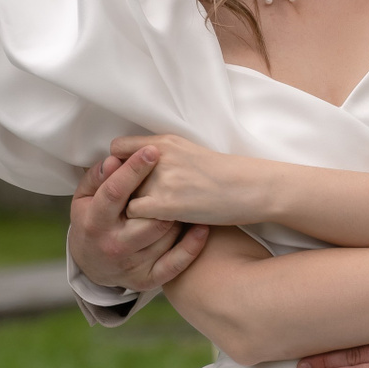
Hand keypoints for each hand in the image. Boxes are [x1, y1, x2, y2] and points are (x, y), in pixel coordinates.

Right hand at [69, 147, 210, 291]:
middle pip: (147, 217)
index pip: (114, 193)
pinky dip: (192, 246)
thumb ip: (98, 178)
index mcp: (95, 222)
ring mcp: (132, 265)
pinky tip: (202, 227)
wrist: (91, 266)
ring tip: (187, 197)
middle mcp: (113, 245)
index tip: (152, 151)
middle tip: (176, 174)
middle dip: (164, 195)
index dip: (133, 170)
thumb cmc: (92, 221)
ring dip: (179, 215)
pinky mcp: (147, 279)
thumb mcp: (84, 198)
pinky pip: (175, 263)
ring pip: (165, 235)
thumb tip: (114, 159)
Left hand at [110, 133, 277, 225]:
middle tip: (126, 201)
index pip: (119, 148)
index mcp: (164, 142)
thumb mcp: (189, 153)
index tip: (123, 179)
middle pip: (118, 174)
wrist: (251, 187)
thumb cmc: (224, 175)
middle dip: (120, 189)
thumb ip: (161, 156)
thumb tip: (136, 166)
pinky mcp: (166, 203)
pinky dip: (140, 222)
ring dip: (129, 207)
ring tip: (141, 216)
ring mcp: (161, 180)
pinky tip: (153, 225)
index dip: (118, 165)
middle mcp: (158, 157)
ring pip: (123, 196)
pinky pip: (135, 214)